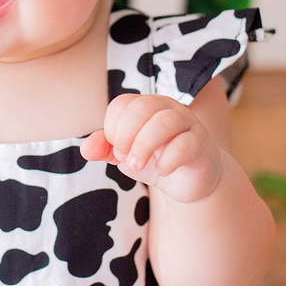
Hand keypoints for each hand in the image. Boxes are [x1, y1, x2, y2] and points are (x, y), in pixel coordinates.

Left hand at [80, 93, 223, 202]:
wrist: (190, 181)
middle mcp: (167, 107)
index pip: (121, 104)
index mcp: (145, 105)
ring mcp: (187, 123)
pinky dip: (168, 159)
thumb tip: (84, 149)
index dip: (112, 128)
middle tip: (123, 158)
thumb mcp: (126, 156)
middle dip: (126, 134)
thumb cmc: (155, 161)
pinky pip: (185, 144)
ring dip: (144, 145)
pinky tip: (162, 171)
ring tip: (136, 165)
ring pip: (165, 121)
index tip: (116, 150)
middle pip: (142, 107)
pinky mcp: (201, 143)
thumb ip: (105, 149)